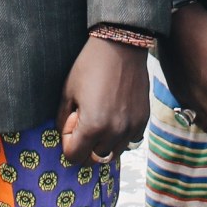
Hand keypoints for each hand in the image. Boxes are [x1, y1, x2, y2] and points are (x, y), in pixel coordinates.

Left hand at [59, 38, 150, 163]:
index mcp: (93, 126)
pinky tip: (114, 116)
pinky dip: (119, 136)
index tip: (71, 123)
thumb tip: (66, 135)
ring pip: (112, 154)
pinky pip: (129, 141)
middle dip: (84, 147)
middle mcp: (114, 132)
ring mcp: (131, 128)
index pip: (74, 157)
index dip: (68, 143)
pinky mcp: (143, 120)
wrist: (121, 47)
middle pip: (93, 160)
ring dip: (102, 144)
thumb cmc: (90, 66)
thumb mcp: (68, 92)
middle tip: (83, 123)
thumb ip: (63, 120)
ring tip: (99, 120)